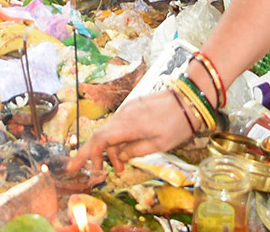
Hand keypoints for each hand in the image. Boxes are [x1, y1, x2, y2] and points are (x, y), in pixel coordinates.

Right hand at [67, 90, 190, 172]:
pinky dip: (118, 139)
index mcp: (128, 125)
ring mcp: (128, 109)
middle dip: (91, 153)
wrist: (189, 99)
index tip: (80, 168)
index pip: (99, 139)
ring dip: (111, 149)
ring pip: (111, 131)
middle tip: (85, 169)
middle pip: (101, 135)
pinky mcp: (134, 107)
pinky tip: (126, 150)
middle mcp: (123, 114)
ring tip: (120, 166)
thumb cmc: (177, 124)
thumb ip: (135, 150)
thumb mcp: (158, 145)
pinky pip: (120, 125)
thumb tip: (119, 157)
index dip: (87, 154)